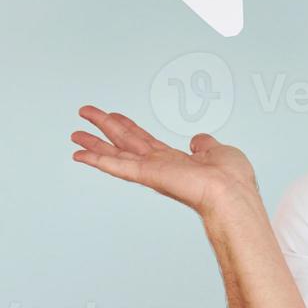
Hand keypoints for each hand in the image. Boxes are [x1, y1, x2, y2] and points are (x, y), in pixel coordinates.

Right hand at [70, 106, 259, 216]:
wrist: (231, 193)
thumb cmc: (232, 180)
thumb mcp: (219, 151)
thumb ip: (205, 144)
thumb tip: (197, 141)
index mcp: (176, 161)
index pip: (145, 141)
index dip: (128, 127)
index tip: (113, 116)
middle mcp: (160, 166)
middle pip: (125, 142)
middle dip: (104, 128)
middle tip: (85, 114)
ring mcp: (151, 171)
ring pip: (116, 152)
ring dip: (94, 143)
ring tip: (75, 133)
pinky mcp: (146, 176)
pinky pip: (117, 166)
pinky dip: (96, 160)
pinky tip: (80, 154)